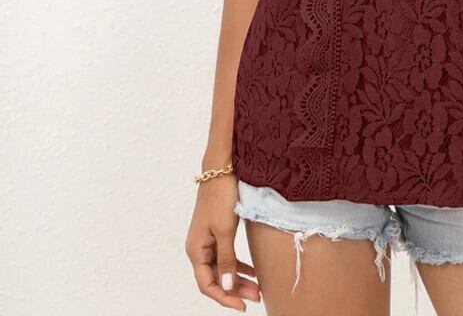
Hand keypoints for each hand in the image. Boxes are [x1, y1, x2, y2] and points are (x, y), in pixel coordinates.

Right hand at [185, 171, 260, 310]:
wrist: (221, 169)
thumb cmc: (221, 196)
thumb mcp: (225, 231)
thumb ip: (226, 260)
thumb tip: (227, 287)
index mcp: (196, 250)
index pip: (207, 285)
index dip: (225, 297)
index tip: (243, 305)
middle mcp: (198, 248)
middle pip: (215, 278)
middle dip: (235, 290)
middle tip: (256, 297)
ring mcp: (207, 239)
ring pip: (222, 268)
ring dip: (238, 279)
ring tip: (257, 288)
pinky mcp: (217, 231)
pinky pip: (226, 256)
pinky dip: (239, 265)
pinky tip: (253, 271)